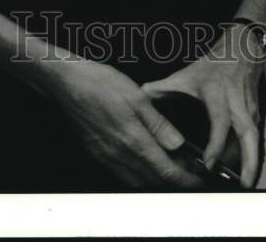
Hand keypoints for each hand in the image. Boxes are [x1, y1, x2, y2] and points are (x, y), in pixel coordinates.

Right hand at [44, 57, 206, 189]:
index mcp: (133, 140)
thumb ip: (159, 124)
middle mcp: (119, 156)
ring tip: (170, 165)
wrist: (65, 84)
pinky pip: (122, 175)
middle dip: (174, 181)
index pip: (166, 172)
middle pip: (154, 181)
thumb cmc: (99, 83)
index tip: (199, 180)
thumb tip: (178, 144)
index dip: (186, 179)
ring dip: (156, 179)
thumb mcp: (137, 96)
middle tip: (189, 171)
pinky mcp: (96, 155)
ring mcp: (106, 158)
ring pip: (138, 182)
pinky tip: (144, 161)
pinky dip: (139, 175)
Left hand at [141, 25, 265, 188]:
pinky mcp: (255, 115)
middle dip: (246, 160)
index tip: (210, 163)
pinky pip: (254, 139)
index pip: (219, 121)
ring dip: (252, 162)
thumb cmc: (212, 66)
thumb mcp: (187, 74)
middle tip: (241, 185)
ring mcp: (249, 110)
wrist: (241, 51)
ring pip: (254, 138)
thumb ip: (164, 87)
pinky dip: (251, 156)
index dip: (216, 143)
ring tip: (245, 186)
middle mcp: (236, 104)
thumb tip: (141, 96)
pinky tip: (245, 174)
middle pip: (247, 133)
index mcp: (218, 94)